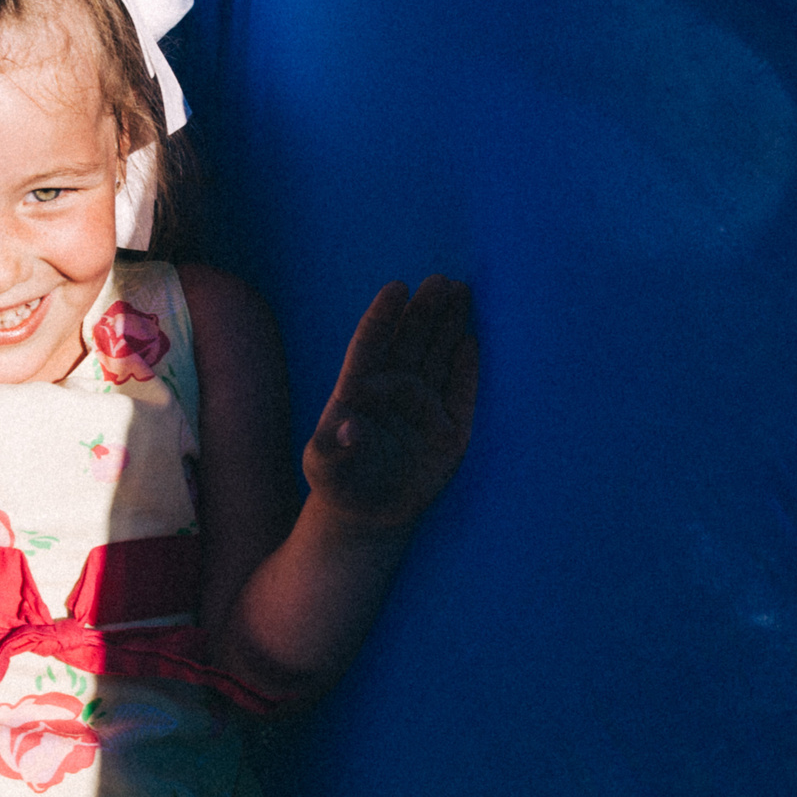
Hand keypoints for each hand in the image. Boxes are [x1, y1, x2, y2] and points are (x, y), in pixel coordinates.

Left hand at [302, 276, 477, 534]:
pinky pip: (461, 393)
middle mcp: (393, 389)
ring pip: (438, 357)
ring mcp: (423, 406)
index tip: (397, 287)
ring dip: (449, 326)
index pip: (371, 344)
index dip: (383, 316)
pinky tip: (472, 342)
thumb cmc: (338, 482)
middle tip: (440, 281)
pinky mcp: (449, 429)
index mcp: (359, 389)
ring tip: (462, 292)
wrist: (368, 515)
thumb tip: (350, 427)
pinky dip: (467, 368)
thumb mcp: (324, 468)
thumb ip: (334, 448)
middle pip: (410, 341)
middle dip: (425, 311)